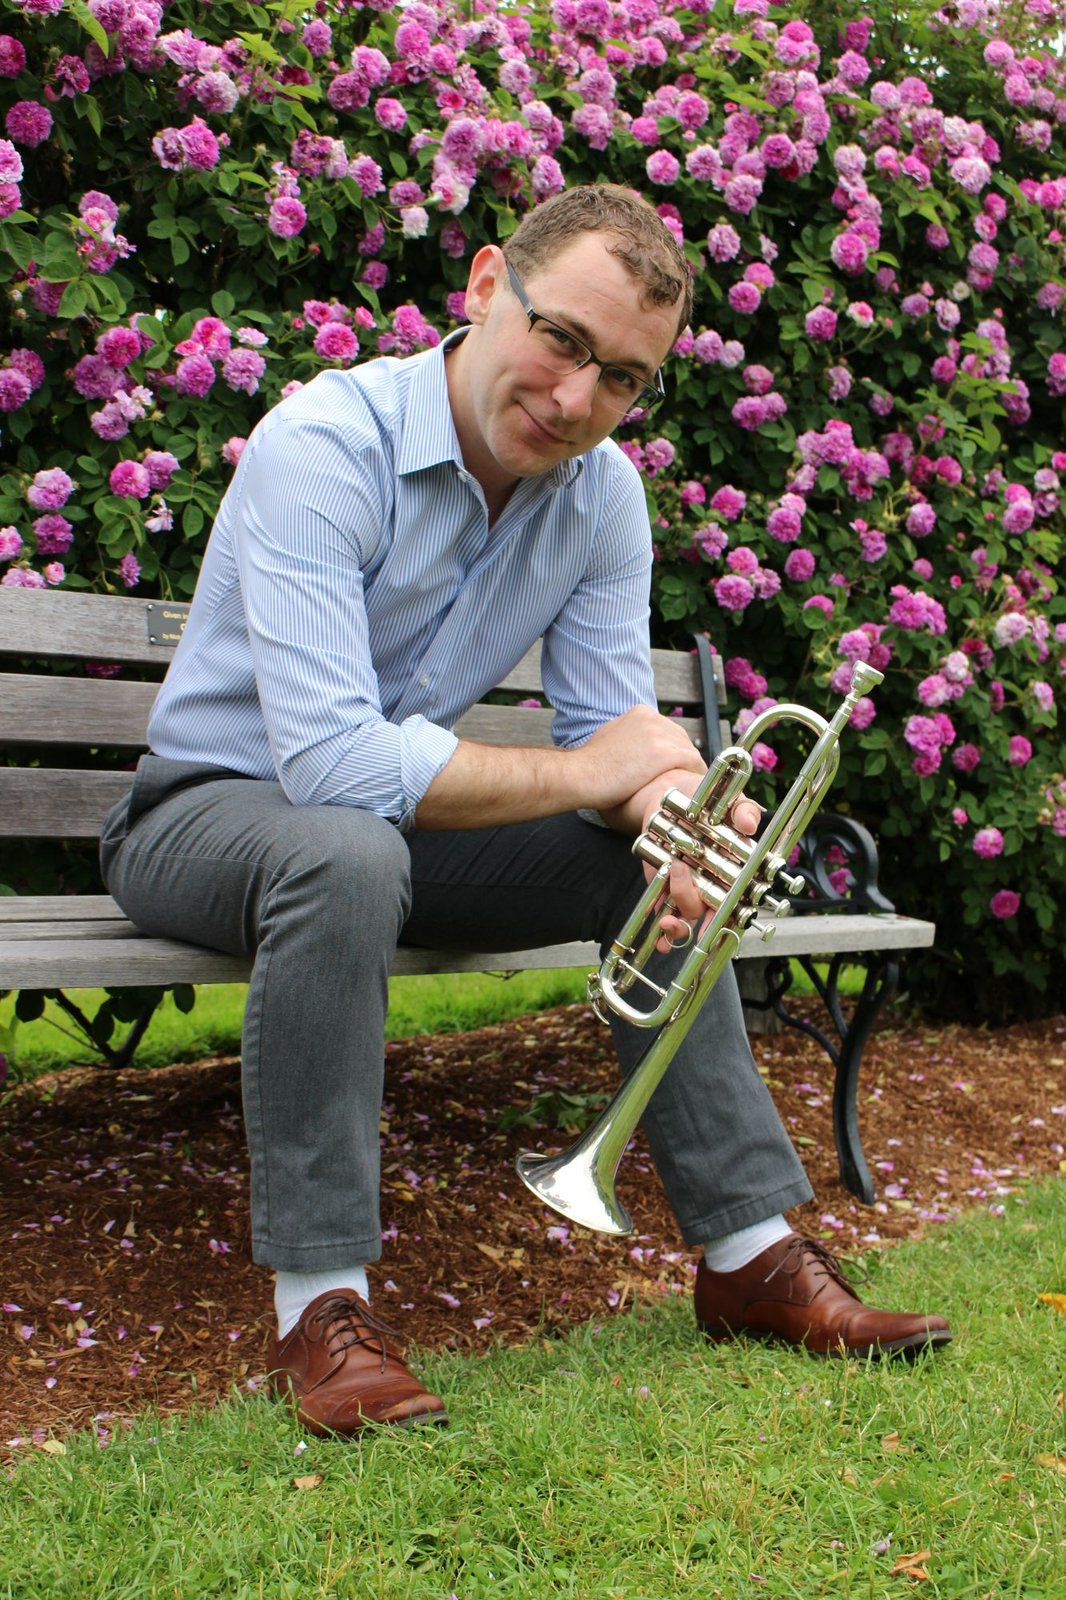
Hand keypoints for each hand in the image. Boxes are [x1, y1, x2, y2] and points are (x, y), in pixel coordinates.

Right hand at [579, 706, 705, 816]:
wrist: (582, 775)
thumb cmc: (590, 764)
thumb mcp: (609, 736)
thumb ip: (627, 735)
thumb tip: (635, 746)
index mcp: (640, 712)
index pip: (668, 730)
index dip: (672, 751)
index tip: (671, 767)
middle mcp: (653, 719)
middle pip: (682, 740)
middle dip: (682, 760)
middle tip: (680, 779)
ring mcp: (660, 735)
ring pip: (689, 752)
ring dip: (689, 769)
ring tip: (686, 787)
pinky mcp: (666, 753)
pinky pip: (693, 763)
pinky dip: (694, 775)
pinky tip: (690, 788)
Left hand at [647, 785, 762, 953]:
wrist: (674, 792)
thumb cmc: (709, 800)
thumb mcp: (730, 802)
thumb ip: (743, 811)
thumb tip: (748, 824)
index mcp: (738, 869)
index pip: (741, 900)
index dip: (735, 915)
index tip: (726, 920)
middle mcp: (715, 883)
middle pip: (713, 914)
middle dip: (705, 926)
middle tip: (697, 919)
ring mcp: (690, 886)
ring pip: (688, 915)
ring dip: (680, 922)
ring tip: (671, 908)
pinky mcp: (667, 885)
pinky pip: (665, 910)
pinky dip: (662, 922)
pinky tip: (660, 923)